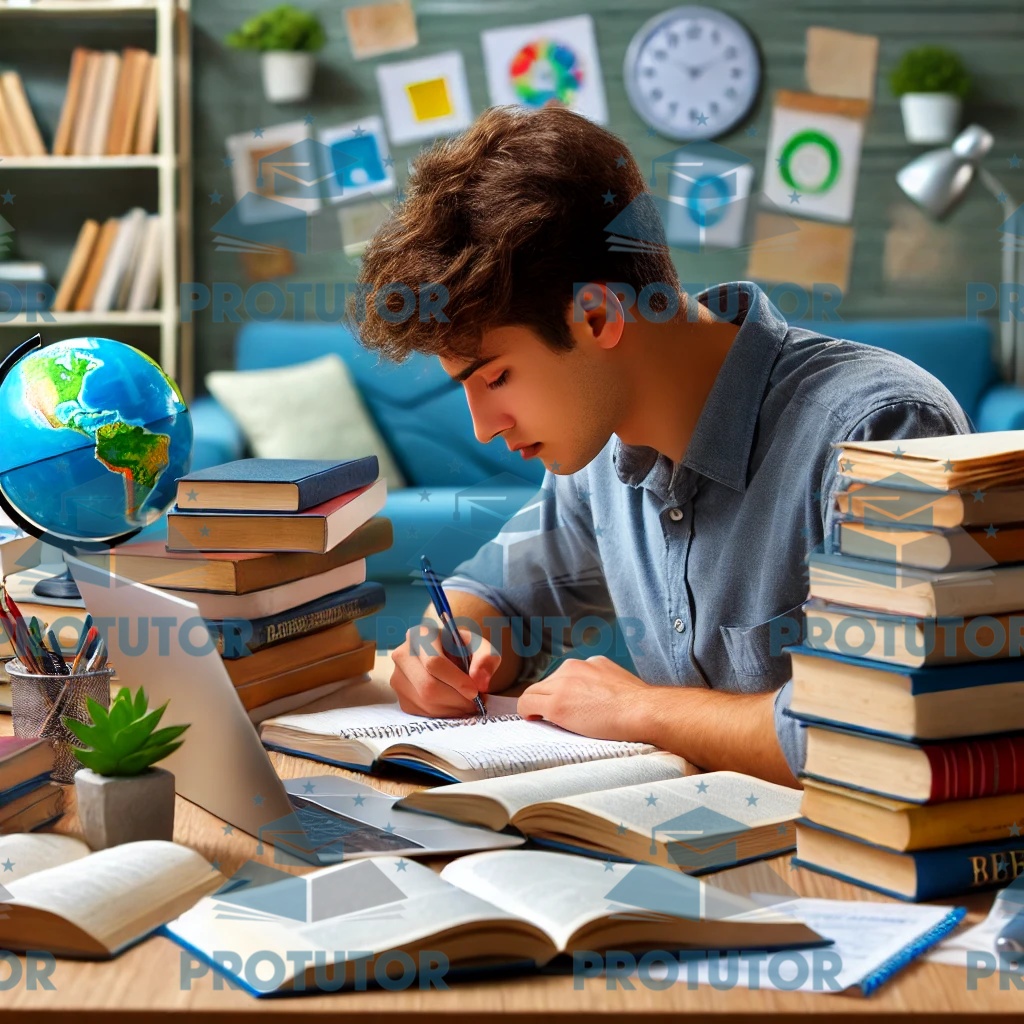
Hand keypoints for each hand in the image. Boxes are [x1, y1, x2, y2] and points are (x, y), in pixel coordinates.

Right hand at [389, 622, 500, 717]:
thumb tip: (479, 682)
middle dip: (456, 699)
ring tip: (468, 704)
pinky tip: (454, 706)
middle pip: (428, 686)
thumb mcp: (480, 646)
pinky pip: (421, 712)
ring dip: (452, 709)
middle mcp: (403, 654)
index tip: (475, 691)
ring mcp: (398, 676)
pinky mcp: (400, 696)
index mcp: (421, 634)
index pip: (434, 662)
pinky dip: (442, 714)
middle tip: (475, 703)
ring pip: (425, 702)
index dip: (457, 681)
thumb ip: (486, 658)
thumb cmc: (463, 650)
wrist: (450, 657)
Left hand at [517, 655, 662, 741]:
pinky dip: (526, 713)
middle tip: (554, 718)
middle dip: (548, 700)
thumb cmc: (639, 707)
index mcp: (590, 663)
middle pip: (546, 684)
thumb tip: (596, 699)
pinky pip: (526, 704)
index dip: (561, 694)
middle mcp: (573, 667)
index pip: (564, 677)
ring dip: (538, 706)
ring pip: (534, 693)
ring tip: (545, 721)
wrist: (642, 711)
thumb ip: (603, 685)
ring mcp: (563, 684)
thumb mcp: (620, 684)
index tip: (566, 707)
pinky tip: (533, 720)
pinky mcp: (556, 703)